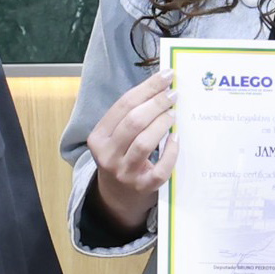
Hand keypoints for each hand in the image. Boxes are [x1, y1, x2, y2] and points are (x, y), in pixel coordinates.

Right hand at [82, 68, 178, 232]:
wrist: (117, 197)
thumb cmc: (121, 157)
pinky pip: (160, 169)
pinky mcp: (142, 187)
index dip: (147, 88)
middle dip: (156, 103)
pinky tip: (176, 139)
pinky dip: (170, 152)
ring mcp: (124, 173)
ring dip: (162, 124)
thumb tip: (161, 87)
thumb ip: (130, 116)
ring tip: (173, 114)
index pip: (123, 105)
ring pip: (144, 142)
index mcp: (98, 138)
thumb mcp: (114, 137)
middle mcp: (108, 155)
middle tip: (173, 95)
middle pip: (133, 121)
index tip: (166, 76)